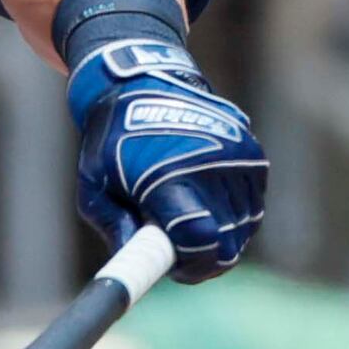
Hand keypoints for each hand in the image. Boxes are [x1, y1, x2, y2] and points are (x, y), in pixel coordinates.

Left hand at [67, 40, 264, 282]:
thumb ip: (115, 229)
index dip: (191, 267)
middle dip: (203, 256)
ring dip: (220, 235)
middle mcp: (210, 166)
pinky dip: (235, 214)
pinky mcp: (252, 152)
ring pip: (244, 227)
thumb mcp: (94, 185)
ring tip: (190, 219)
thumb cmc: (110, 138)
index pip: (200, 242)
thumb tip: (138, 268)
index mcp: (168, 178)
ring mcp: (237, 157)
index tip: (175, 267)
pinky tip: (208, 203)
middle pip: (226, 243)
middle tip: (178, 245)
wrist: (143, 80)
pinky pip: (254, 206)